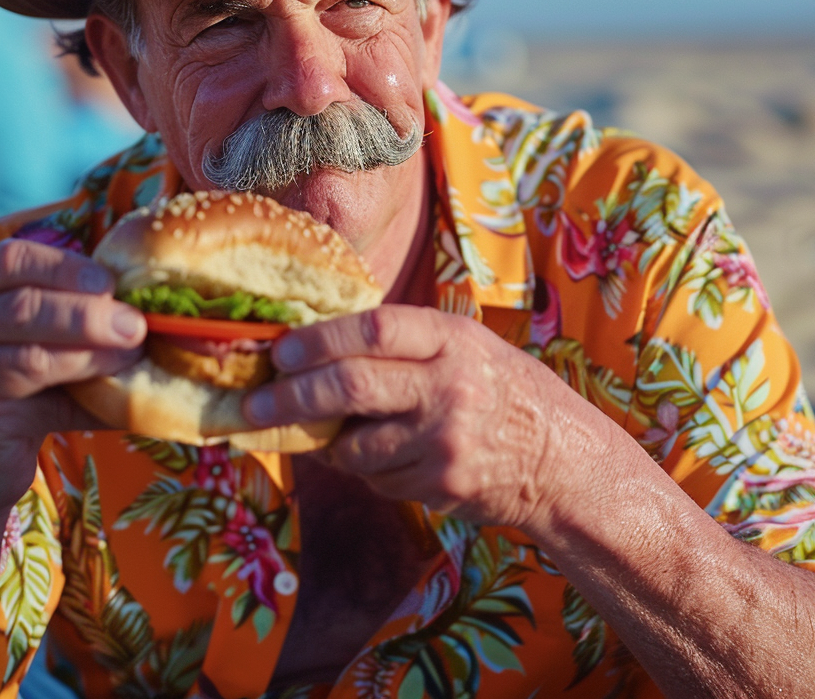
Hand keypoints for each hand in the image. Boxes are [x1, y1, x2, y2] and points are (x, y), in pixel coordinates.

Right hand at [0, 239, 146, 512]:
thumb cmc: (25, 400)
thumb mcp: (53, 351)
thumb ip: (85, 325)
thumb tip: (162, 307)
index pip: (13, 257)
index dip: (66, 265)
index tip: (112, 281)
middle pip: (23, 300)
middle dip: (89, 310)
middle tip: (137, 322)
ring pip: (29, 343)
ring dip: (90, 344)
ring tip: (133, 348)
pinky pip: (26, 378)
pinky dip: (78, 371)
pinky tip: (109, 378)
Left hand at [242, 304, 585, 529]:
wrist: (560, 459)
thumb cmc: (501, 392)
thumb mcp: (465, 347)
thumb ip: (404, 343)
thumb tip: (312, 345)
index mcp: (452, 339)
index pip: (373, 330)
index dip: (317, 340)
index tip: (279, 352)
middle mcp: (449, 385)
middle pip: (350, 386)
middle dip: (291, 398)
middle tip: (254, 406)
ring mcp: (445, 439)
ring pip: (355, 444)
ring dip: (333, 444)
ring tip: (340, 436)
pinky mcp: (441, 484)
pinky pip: (378, 479)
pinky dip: (370, 471)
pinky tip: (395, 460)